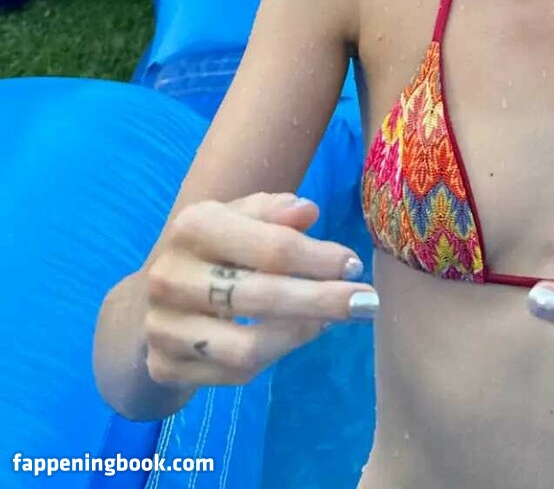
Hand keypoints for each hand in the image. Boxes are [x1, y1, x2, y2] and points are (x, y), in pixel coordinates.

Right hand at [143, 191, 377, 391]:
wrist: (154, 298)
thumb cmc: (213, 247)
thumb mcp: (238, 217)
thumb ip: (274, 212)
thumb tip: (308, 211)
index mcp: (193, 226)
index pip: (270, 246)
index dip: (319, 258)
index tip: (354, 265)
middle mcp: (171, 276)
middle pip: (261, 296)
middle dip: (322, 300)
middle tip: (367, 303)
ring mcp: (164, 327)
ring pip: (247, 345)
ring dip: (300, 334)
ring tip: (331, 322)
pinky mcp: (166, 366)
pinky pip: (234, 374)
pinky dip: (275, 357)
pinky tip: (298, 336)